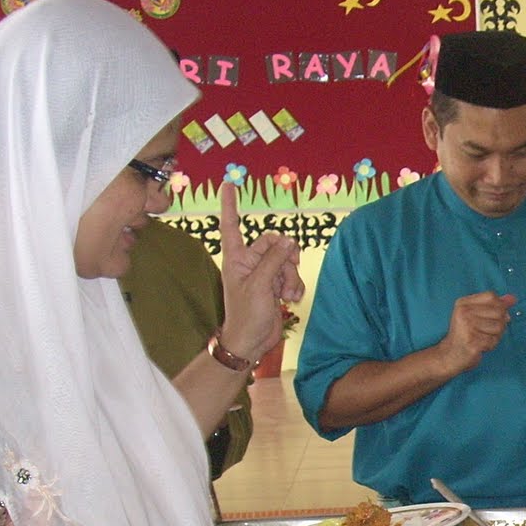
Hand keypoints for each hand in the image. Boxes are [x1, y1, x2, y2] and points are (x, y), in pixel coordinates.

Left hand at [215, 182, 303, 362]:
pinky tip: (292, 299)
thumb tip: (289, 241)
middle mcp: (249, 262)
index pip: (231, 224)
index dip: (230, 204)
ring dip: (292, 276)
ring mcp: (263, 274)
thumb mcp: (260, 285)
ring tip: (287, 295)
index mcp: (236, 258)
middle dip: (285, 259)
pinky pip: (292, 275)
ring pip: (287, 261)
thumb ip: (275, 260)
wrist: (250, 342)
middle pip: (274, 244)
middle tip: (286, 276)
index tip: (229, 183)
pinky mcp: (276, 286)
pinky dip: (296, 286)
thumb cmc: (246, 314)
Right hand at [438, 291, 513, 372]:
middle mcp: (463, 312)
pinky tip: (480, 346)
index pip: (491, 296)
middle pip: (499, 311)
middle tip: (486, 331)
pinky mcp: (472, 342)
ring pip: (499, 327)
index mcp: (463, 303)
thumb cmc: (466, 335)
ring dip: (495, 336)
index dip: (499, 306)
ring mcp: (467, 327)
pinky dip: (491, 345)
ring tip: (482, 339)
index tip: (493, 317)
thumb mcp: (477, 316)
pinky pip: (493, 341)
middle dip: (499, 324)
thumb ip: (495, 306)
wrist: (450, 355)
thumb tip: (513, 298)